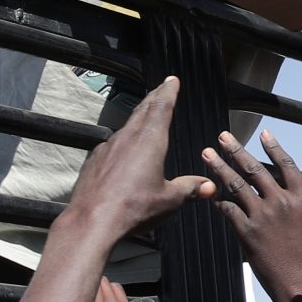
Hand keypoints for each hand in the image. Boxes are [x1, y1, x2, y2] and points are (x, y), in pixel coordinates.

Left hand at [56, 77, 214, 241]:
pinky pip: (112, 145)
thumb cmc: (134, 208)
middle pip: (142, 110)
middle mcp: (127, 138)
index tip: (172, 80)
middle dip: (154, 98)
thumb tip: (210, 186)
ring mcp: (107, 148)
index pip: (161, 107)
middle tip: (161, 89)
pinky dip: (123, 142)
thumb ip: (190, 189)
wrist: (92, 221)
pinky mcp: (94, 161)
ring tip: (145, 117)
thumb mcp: (169, 200)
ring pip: (126, 126)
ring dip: (138, 119)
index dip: (168, 92)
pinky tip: (124, 152)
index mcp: (150, 141)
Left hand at [207, 130, 301, 301]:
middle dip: (236, 150)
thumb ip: (298, 208)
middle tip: (223, 136)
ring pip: (236, 184)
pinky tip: (210, 193)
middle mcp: (281, 202)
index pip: (285, 164)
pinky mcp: (247, 233)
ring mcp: (262, 216)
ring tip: (208, 154)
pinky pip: (228, 210)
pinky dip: (218, 200)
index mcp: (301, 199)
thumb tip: (287, 197)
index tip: (263, 133)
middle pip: (255, 168)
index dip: (273, 147)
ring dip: (219, 167)